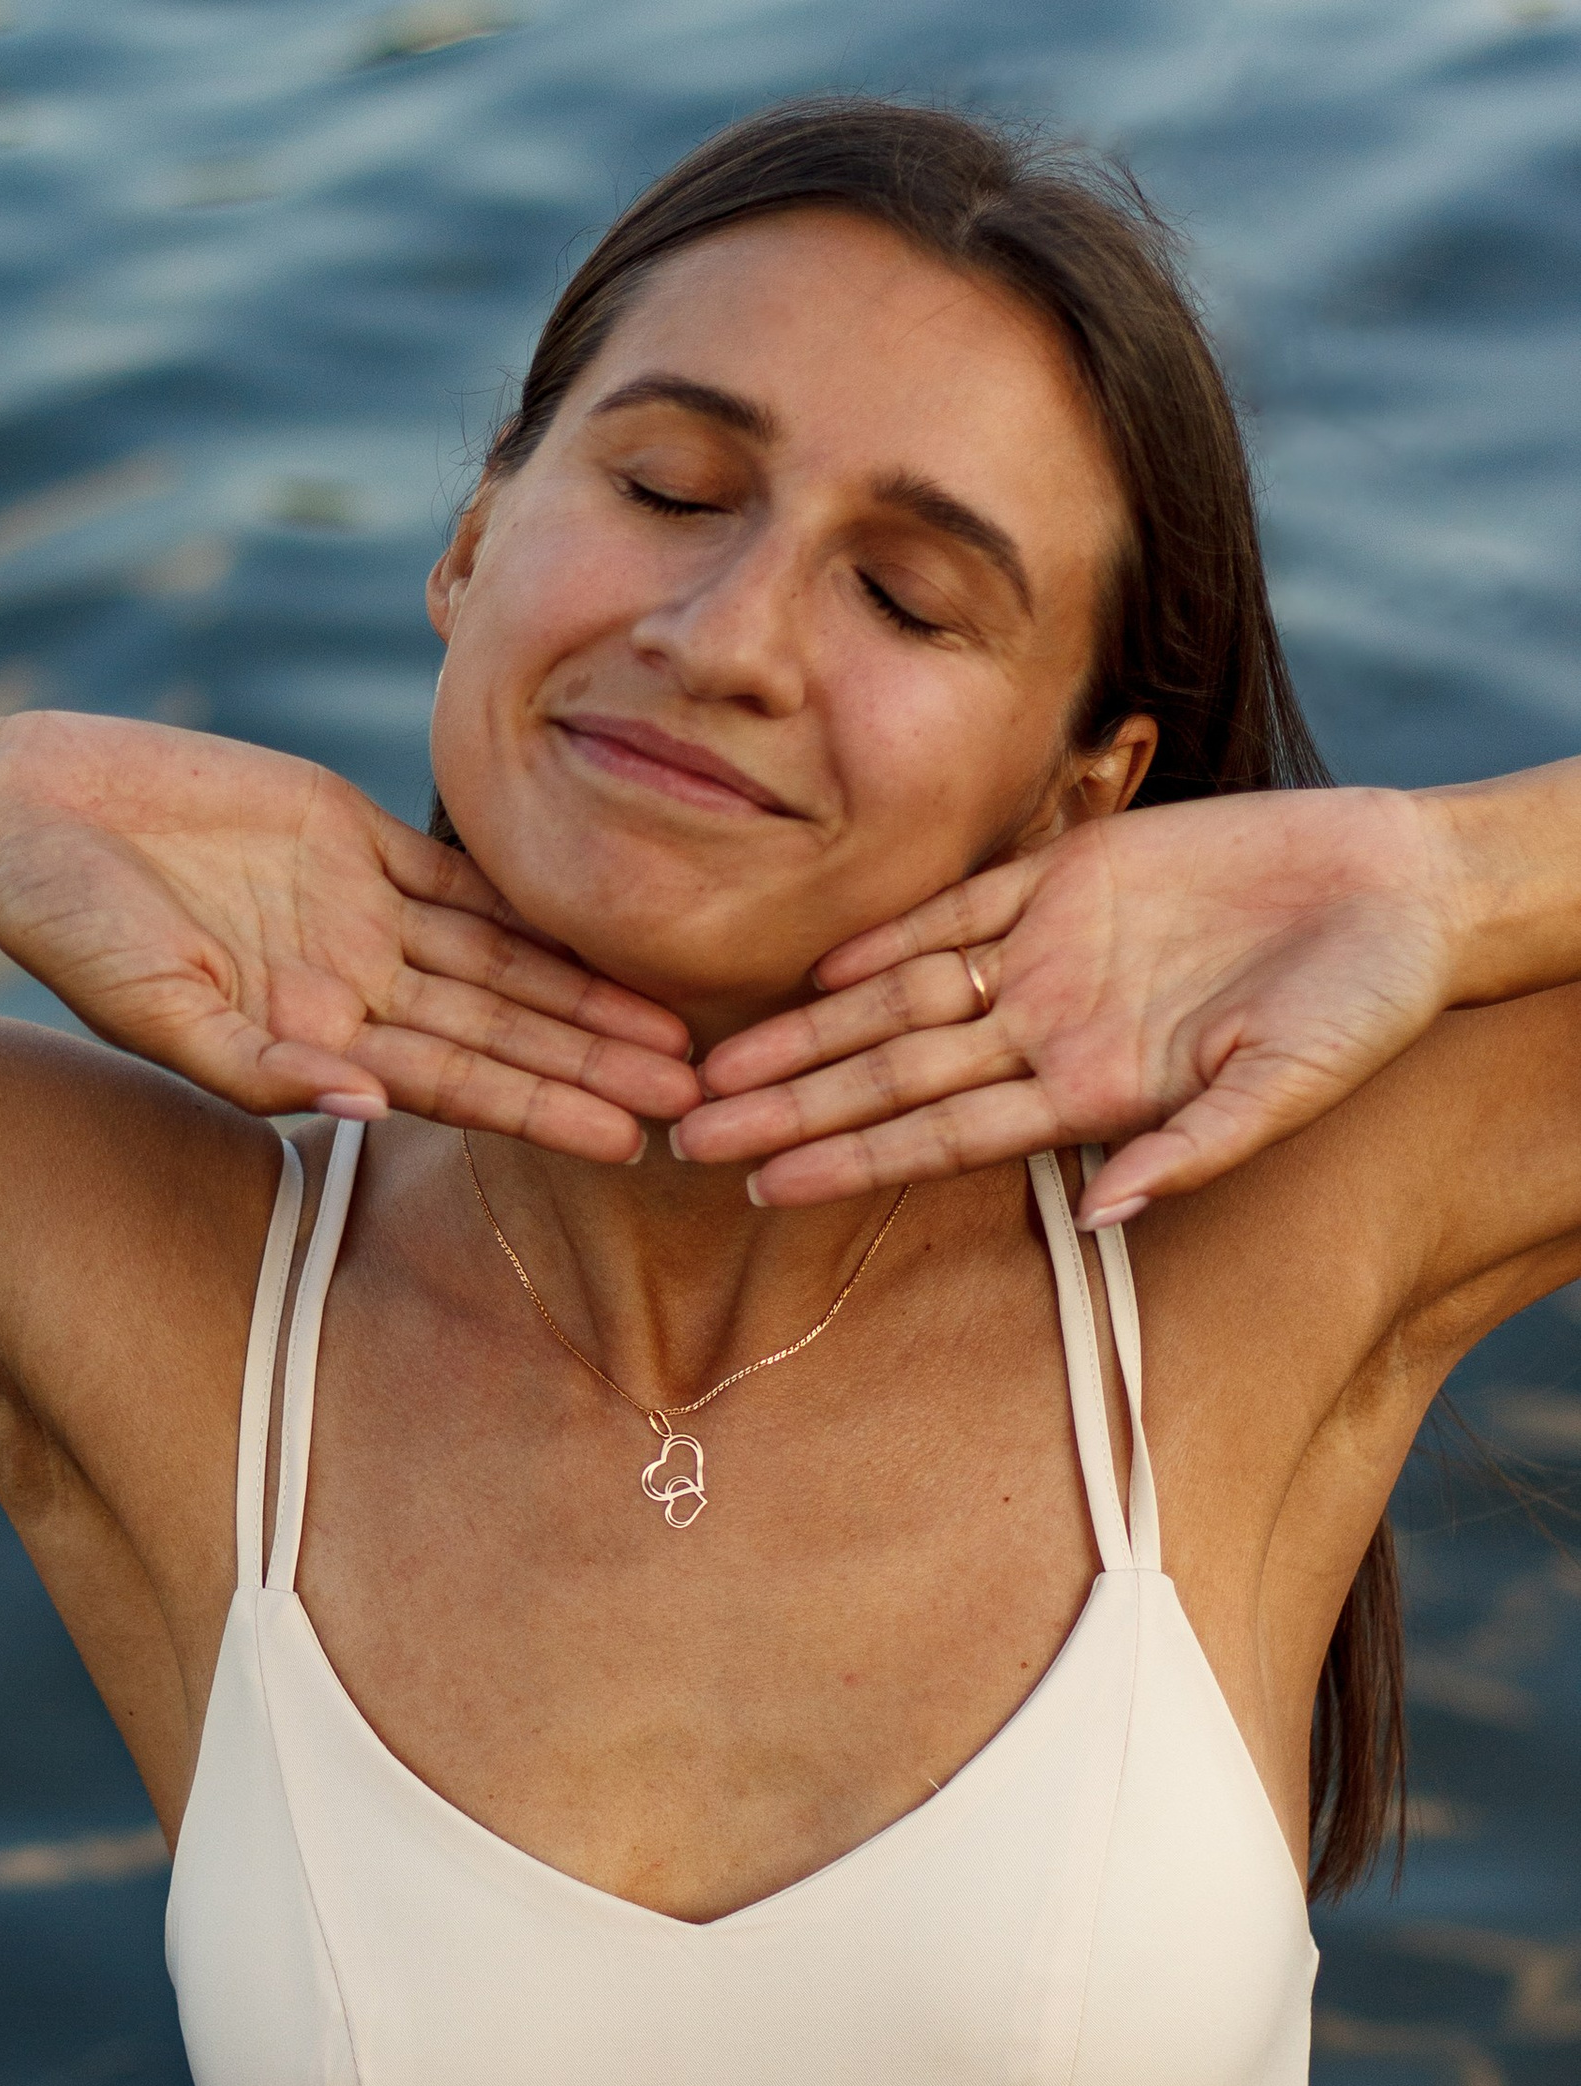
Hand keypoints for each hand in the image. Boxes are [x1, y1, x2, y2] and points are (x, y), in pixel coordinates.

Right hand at [0, 712, 697, 1160]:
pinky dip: (532, 895)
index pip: (457, 1082)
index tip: (632, 1139)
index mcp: (315, 1038)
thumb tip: (362, 1108)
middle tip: (704, 1094)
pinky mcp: (355, 834)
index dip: (547, 1106)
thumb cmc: (70, 927)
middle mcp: (354, 985)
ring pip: (502, 957)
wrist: (31, 813)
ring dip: (584, 989)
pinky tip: (609, 914)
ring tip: (679, 1025)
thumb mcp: (152, 1007)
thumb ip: (256, 1064)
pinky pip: (464, 870)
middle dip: (596, 1060)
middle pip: (503, 1026)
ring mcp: (361, 911)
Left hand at [673, 787, 1458, 1219]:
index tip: (762, 1187)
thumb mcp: (1288, 1089)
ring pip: (898, 999)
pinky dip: (888, 935)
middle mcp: (1049, 1031)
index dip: (847, 1157)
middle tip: (682, 1135)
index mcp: (1090, 1093)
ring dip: (809, 1031)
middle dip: (787, 1104)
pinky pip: (958, 908)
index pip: (937, 1136)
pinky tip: (815, 966)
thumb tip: (1101, 1211)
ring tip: (714, 1066)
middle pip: (888, 1075)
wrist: (1403, 893)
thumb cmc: (1363, 1006)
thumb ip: (1192, 1150)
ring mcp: (1050, 955)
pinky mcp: (1070, 874)